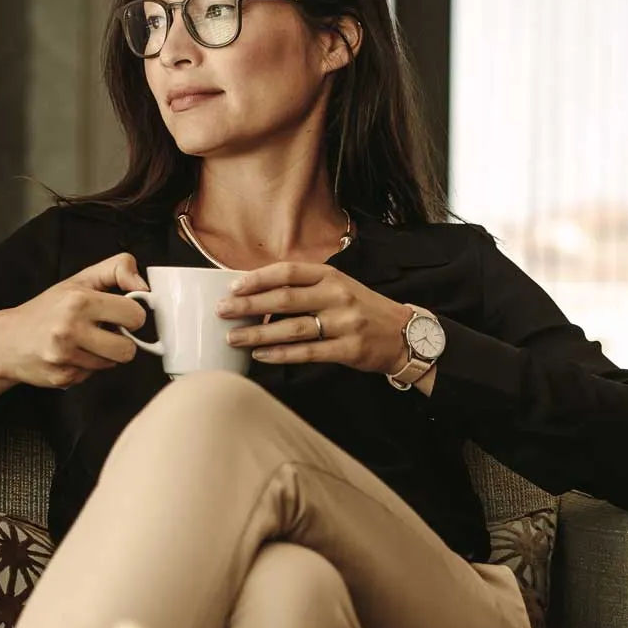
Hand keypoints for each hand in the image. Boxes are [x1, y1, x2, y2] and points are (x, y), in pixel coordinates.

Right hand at [0, 253, 147, 401]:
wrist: (5, 340)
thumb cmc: (46, 309)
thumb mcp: (79, 279)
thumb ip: (116, 270)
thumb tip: (144, 285)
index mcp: (79, 301)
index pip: (135, 315)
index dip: (132, 315)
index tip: (121, 314)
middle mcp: (70, 329)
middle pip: (128, 349)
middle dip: (121, 341)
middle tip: (104, 331)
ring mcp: (65, 357)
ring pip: (112, 364)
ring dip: (103, 354)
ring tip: (83, 341)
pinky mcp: (63, 378)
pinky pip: (93, 376)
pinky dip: (86, 367)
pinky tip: (70, 355)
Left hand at [218, 262, 412, 375]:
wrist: (403, 334)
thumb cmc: (362, 309)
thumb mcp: (339, 287)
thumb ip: (306, 288)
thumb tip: (258, 294)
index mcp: (332, 276)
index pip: (288, 272)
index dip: (258, 279)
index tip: (233, 287)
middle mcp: (337, 296)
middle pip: (285, 299)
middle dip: (249, 306)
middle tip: (223, 312)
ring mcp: (344, 323)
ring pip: (292, 328)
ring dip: (258, 334)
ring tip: (233, 338)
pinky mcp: (348, 349)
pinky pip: (307, 352)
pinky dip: (281, 354)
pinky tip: (261, 356)